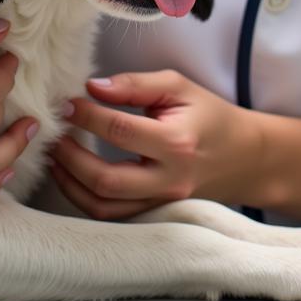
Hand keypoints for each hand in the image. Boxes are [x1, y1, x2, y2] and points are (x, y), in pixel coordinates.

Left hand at [49, 70, 258, 219]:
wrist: (246, 157)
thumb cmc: (210, 116)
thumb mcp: (178, 87)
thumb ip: (135, 85)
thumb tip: (92, 86)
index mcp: (176, 142)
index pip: (119, 130)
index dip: (85, 115)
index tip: (66, 102)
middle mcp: (168, 179)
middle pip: (104, 179)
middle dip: (69, 155)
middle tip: (54, 132)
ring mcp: (161, 203)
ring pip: (102, 206)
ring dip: (70, 183)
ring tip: (55, 155)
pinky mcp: (154, 213)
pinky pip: (111, 215)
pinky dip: (84, 198)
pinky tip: (71, 175)